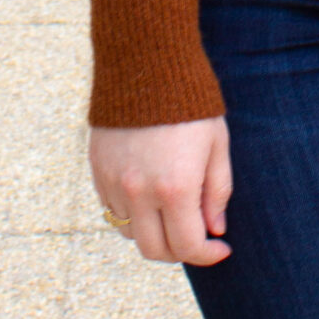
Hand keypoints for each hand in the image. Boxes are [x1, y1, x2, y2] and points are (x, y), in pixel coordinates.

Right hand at [88, 117, 231, 265]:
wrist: (146, 63)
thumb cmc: (190, 103)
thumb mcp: (216, 144)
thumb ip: (217, 191)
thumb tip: (215, 229)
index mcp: (175, 187)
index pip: (188, 246)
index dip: (208, 255)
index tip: (221, 248)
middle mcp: (140, 192)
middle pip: (155, 250)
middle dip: (179, 252)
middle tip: (195, 237)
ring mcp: (114, 182)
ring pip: (131, 233)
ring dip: (154, 232)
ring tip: (172, 212)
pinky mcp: (98, 170)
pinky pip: (113, 210)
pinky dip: (132, 214)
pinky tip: (150, 195)